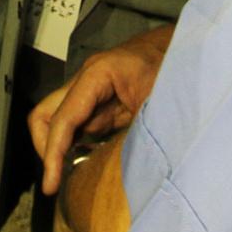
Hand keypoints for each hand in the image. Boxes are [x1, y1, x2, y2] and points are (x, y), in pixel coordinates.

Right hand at [30, 33, 167, 195]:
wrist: (187, 45)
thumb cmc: (175, 67)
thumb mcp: (160, 102)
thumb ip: (137, 131)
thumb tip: (118, 171)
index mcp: (98, 75)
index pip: (63, 118)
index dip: (52, 154)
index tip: (50, 186)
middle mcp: (86, 80)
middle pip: (44, 115)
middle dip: (46, 149)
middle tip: (57, 180)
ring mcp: (89, 90)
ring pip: (57, 121)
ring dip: (59, 149)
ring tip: (71, 177)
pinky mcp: (98, 101)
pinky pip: (76, 125)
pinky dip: (74, 145)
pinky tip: (87, 163)